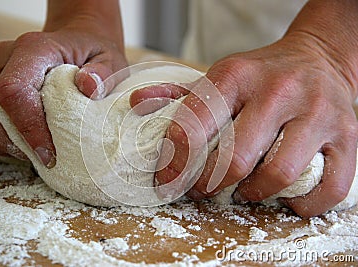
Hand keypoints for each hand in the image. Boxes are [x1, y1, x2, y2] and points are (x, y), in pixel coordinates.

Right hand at [0, 0, 126, 165]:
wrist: (73, 44)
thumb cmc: (91, 55)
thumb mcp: (110, 60)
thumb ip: (104, 73)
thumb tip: (88, 87)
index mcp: (32, 49)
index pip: (12, 92)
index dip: (26, 129)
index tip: (48, 155)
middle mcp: (0, 57)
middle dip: (8, 144)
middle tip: (42, 156)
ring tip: (28, 148)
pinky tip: (10, 141)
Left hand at [131, 31, 357, 216]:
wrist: (317, 57)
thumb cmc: (261, 74)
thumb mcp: (220, 76)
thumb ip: (178, 94)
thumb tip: (137, 103)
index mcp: (237, 76)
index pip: (196, 125)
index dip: (175, 163)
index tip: (166, 181)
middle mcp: (279, 91)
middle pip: (236, 159)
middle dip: (210, 185)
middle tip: (203, 190)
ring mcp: (318, 114)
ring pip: (279, 175)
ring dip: (253, 194)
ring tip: (243, 191)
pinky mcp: (348, 135)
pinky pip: (330, 187)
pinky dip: (303, 205)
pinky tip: (285, 199)